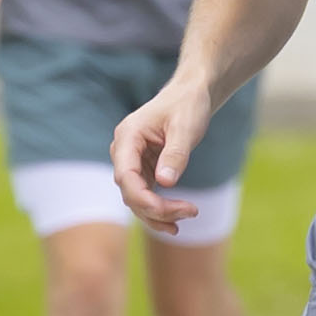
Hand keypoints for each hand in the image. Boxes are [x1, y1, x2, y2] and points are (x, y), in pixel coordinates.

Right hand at [110, 81, 213, 228]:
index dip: (144, 198)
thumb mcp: (185, 128)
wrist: (190, 95)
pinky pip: (145, 195)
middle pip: (130, 192)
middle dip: (157, 209)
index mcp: (127, 137)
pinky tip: (177, 220)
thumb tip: (165, 184)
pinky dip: (159, 209)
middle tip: (191, 211)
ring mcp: (132, 162)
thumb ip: (175, 154)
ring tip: (188, 216)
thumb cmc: (187, 105)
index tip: (172, 211)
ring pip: (136, 198)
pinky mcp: (143, 169)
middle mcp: (124, 151)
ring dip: (158, 214)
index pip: (125, 176)